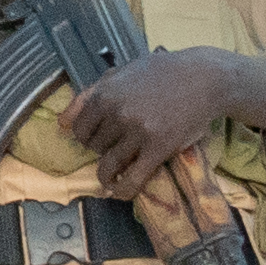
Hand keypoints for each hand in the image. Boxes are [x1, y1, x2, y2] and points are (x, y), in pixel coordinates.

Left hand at [62, 47, 239, 202]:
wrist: (204, 78)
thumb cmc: (163, 72)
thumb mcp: (122, 73)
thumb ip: (91, 94)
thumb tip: (62, 122)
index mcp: (105, 94)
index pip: (78, 128)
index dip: (85, 136)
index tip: (95, 139)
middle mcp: (117, 113)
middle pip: (94, 146)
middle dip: (102, 149)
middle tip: (114, 149)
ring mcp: (137, 132)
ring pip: (109, 163)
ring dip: (106, 173)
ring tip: (109, 178)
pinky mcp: (158, 148)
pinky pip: (133, 178)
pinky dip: (123, 190)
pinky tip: (120, 192)